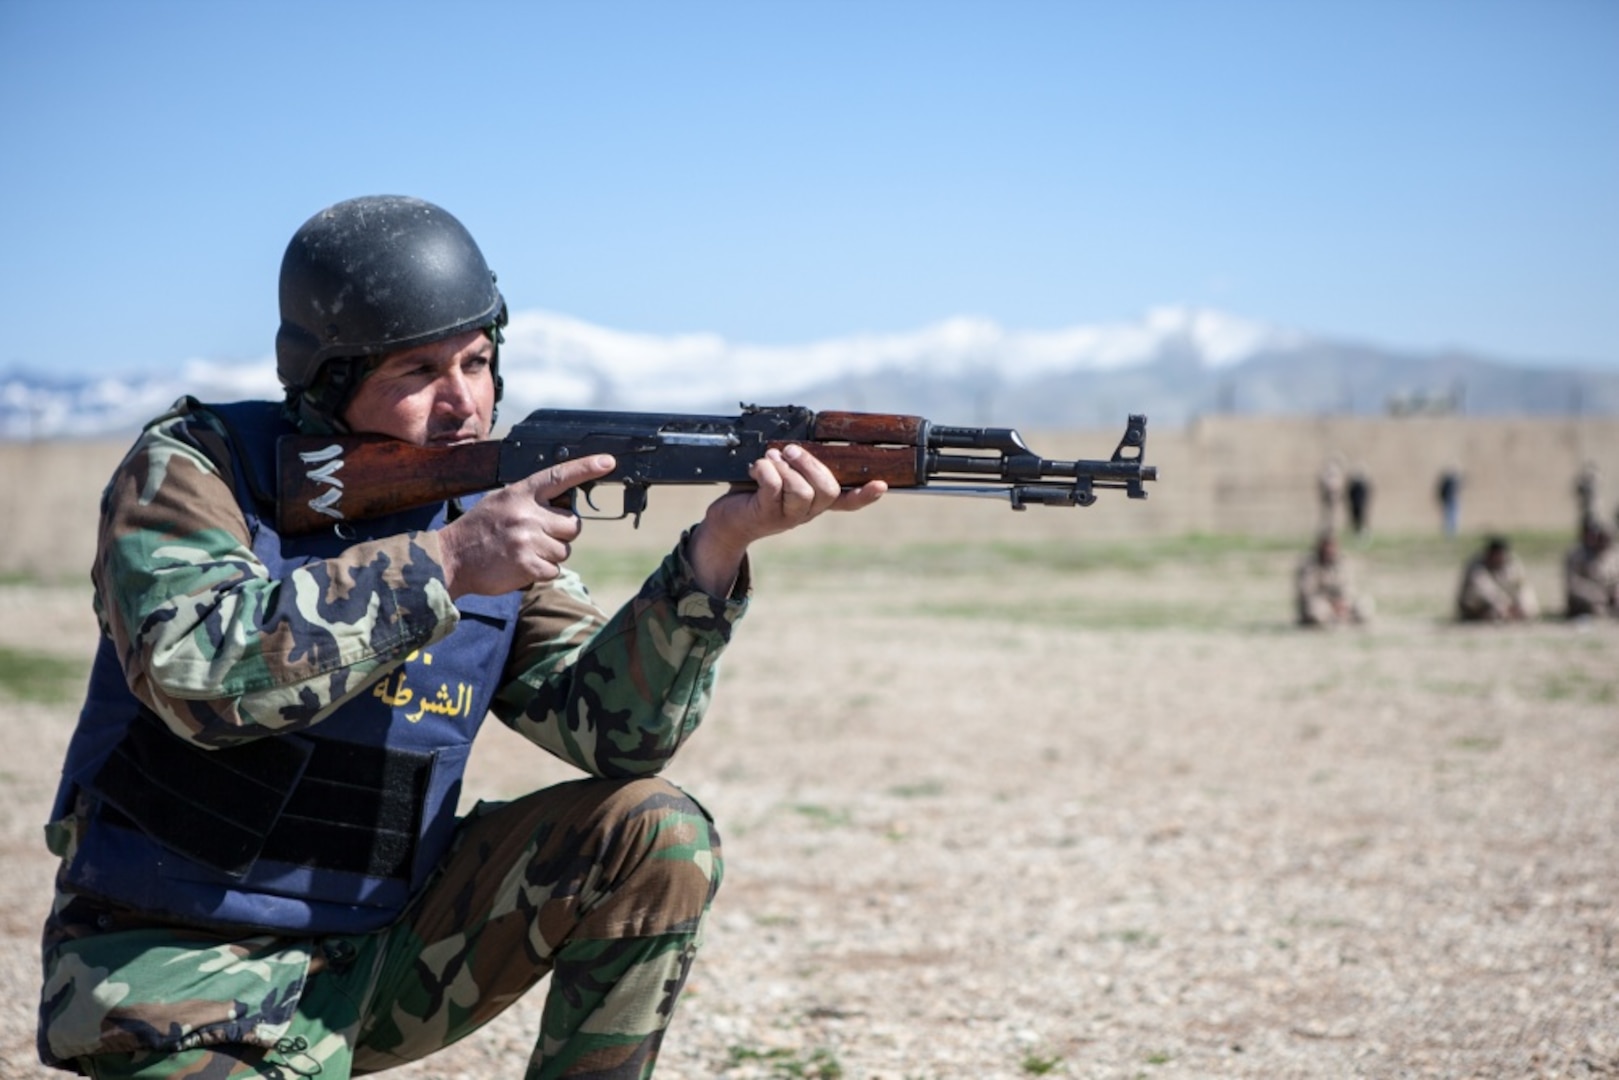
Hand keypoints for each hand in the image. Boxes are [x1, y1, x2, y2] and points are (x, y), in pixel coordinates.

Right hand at [437, 455, 617, 597]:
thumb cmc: (478, 531)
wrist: (450, 558)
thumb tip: (565, 507)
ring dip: (549, 555)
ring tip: (522, 551)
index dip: (586, 468)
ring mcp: (529, 540)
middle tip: (535, 536)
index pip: (559, 476)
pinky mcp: (529, 565)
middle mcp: (528, 514)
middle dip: (561, 533)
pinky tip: (520, 566)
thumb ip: (531, 502)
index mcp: (521, 493)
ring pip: (564, 550)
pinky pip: (554, 570)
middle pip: (573, 524)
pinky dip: (541, 572)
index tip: (608, 462)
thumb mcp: (501, 502)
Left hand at [689, 444, 885, 595]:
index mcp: (814, 502)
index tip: (881, 484)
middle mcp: (806, 512)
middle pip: (826, 490)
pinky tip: (756, 467)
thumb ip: (795, 464)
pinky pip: (774, 488)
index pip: (847, 502)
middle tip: (790, 450)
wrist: (727, 521)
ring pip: (802, 491)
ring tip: (771, 458)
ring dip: (786, 467)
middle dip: (810, 464)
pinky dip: (766, 470)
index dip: (865, 495)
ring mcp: (787, 517)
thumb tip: (800, 440)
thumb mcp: (780, 477)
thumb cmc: (754, 493)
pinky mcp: (766, 515)